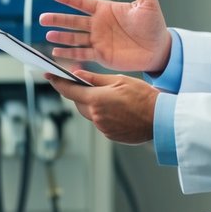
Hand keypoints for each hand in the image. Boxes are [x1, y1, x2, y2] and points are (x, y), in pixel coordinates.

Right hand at [41, 0, 170, 73]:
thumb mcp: (147, 4)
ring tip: (48, 35)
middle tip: (43, 18)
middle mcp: (98, 24)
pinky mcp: (101, 55)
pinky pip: (82, 54)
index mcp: (105, 10)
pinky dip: (69, 53)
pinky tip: (57, 51)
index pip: (83, 3)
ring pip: (74, 37)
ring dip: (61, 36)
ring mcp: (98, 40)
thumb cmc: (153, 25)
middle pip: (73, 21)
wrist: (158, 49)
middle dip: (58, 19)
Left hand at [44, 70, 158, 143]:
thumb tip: (78, 75)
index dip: (57, 83)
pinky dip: (103, 115)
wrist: (161, 119)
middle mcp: (96, 116)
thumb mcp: (119, 81)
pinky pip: (100, 122)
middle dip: (80, 94)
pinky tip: (118, 109)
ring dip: (93, 105)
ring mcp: (103, 128)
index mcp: (96, 100)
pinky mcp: (110, 135)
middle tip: (87, 85)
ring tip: (110, 97)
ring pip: (90, 113)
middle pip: (78, 103)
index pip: (69, 91)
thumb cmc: (143, 97)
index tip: (49, 77)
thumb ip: (96, 79)